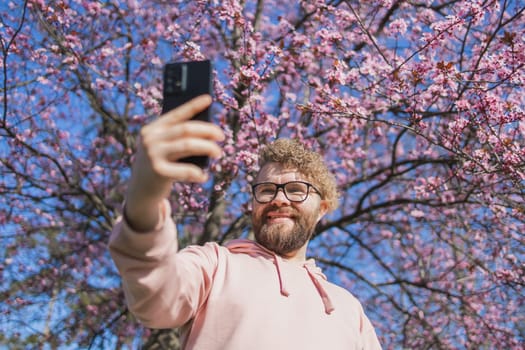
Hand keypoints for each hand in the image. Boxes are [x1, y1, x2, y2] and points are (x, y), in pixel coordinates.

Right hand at [124, 95, 224, 230]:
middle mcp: (151, 139)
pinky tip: (203, 176)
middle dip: (207, 130)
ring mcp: (153, 154)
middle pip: (186, 129)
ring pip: (188, 145)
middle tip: (222, 136)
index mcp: (153, 129)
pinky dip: (197, 172)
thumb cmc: (159, 165)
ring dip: (208, 147)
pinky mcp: (158, 171)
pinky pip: (185, 169)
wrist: (140, 191)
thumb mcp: (163, 148)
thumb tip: (207, 132)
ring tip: (218, 153)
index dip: (193, 105)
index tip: (208, 98)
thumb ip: (177, 138)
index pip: (176, 114)